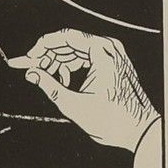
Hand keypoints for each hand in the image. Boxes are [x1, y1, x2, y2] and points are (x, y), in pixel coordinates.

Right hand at [10, 31, 156, 153]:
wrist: (139, 131)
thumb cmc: (114, 119)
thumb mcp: (74, 104)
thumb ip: (49, 85)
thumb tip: (32, 74)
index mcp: (102, 52)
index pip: (65, 37)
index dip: (43, 46)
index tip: (28, 58)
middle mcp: (109, 48)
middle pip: (69, 42)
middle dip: (48, 56)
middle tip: (31, 69)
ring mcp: (112, 54)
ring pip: (76, 50)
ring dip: (58, 63)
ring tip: (46, 79)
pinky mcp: (112, 62)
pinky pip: (86, 57)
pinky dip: (72, 67)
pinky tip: (63, 82)